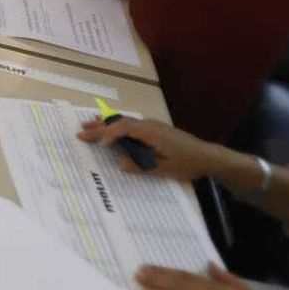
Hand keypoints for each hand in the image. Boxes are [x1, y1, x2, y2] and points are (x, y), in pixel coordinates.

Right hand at [77, 116, 226, 180]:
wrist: (207, 156)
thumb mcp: (164, 169)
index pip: (123, 128)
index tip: (95, 142)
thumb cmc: (187, 163)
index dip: (107, 134)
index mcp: (150, 132)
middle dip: (99, 126)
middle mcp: (148, 124)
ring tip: (89, 125)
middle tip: (80, 131)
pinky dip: (116, 125)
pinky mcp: (154, 129)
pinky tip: (112, 129)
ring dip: (106, 124)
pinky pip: (130, 123)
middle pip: (120, 121)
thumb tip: (120, 163)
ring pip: (124, 121)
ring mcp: (151, 125)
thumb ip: (141, 166)